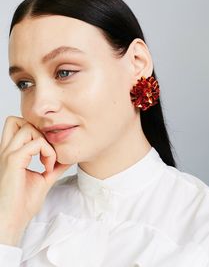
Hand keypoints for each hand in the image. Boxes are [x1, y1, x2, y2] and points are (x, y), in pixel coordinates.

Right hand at [0, 116, 71, 244]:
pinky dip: (48, 152)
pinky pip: (36, 143)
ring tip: (48, 160)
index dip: (38, 134)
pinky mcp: (13, 160)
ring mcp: (9, 154)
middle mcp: (7, 150)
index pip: (19, 127)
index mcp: (11, 153)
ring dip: (44, 141)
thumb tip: (68, 157)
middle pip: (19, 121)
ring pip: (27, 127)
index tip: (49, 155)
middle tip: (46, 150)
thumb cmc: (22, 204)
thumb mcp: (44, 179)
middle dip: (38, 131)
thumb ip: (55, 166)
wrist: (12, 221)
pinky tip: (48, 167)